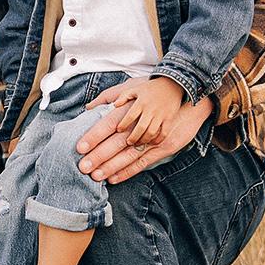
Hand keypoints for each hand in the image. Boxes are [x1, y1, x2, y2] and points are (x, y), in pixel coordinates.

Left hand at [74, 84, 213, 183]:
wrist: (184, 92)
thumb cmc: (153, 90)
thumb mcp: (130, 87)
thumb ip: (109, 97)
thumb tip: (89, 108)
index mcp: (131, 106)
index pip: (109, 123)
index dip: (94, 136)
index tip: (80, 148)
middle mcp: (142, 121)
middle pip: (117, 141)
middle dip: (100, 155)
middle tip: (84, 167)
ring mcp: (154, 134)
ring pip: (130, 153)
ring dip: (113, 165)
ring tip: (97, 175)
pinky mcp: (164, 143)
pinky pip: (144, 160)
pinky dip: (129, 170)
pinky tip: (115, 177)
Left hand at [111, 76, 184, 145]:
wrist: (171, 84)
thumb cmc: (151, 88)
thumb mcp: (135, 89)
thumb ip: (123, 96)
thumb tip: (115, 105)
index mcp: (140, 103)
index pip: (130, 116)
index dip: (123, 125)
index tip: (119, 130)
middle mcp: (150, 110)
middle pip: (140, 128)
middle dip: (133, 137)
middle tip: (128, 142)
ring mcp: (160, 115)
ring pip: (151, 132)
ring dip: (144, 140)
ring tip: (138, 143)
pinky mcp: (169, 118)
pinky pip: (164, 132)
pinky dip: (158, 139)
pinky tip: (152, 142)